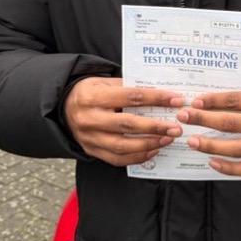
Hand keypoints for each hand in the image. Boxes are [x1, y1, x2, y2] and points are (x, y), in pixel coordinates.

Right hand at [64, 77, 184, 166]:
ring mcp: (89, 137)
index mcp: (93, 96)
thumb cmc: (91, 91)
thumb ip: (128, 88)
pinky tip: (153, 150)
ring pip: (122, 146)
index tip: (176, 100)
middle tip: (176, 128)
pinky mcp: (90, 150)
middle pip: (127, 125)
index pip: (131, 97)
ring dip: (149, 144)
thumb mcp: (104, 82)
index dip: (156, 98)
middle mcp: (89, 118)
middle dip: (155, 127)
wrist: (63, 108)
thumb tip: (162, 94)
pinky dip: (137, 157)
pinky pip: (116, 159)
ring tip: (168, 139)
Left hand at [178, 89, 240, 176]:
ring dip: (211, 145)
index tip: (196, 101)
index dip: (214, 101)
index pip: (236, 100)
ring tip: (193, 141)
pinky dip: (229, 167)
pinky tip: (212, 163)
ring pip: (236, 148)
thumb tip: (219, 102)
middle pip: (231, 123)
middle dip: (204, 120)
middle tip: (184, 117)